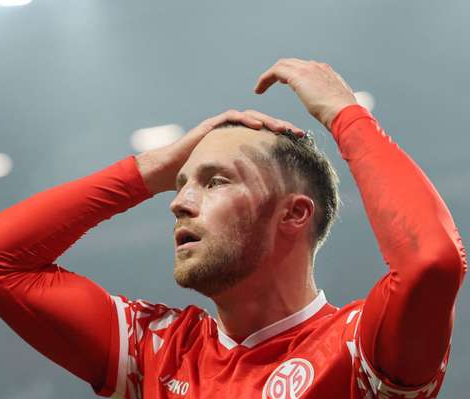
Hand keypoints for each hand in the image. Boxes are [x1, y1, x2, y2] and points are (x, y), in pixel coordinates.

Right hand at [135, 109, 304, 194]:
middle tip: (300, 134)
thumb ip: (238, 191)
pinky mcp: (211, 125)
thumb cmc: (194, 181)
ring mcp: (222, 127)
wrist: (167, 171)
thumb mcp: (222, 187)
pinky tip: (258, 126)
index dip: (283, 141)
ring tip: (283, 128)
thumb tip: (261, 210)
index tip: (301, 147)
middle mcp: (232, 133)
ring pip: (251, 118)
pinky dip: (245, 120)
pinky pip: (231, 117)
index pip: (265, 139)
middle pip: (263, 125)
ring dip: (268, 121)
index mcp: (238, 146)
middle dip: (282, 128)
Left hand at [254, 59, 358, 130]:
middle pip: (291, 63)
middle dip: (278, 73)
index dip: (292, 74)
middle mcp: (316, 67)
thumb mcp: (336, 106)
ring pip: (282, 65)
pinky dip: (265, 79)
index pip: (305, 68)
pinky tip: (259, 91)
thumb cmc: (342, 116)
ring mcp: (308, 69)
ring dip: (269, 76)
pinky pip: (275, 71)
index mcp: (327, 72)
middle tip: (267, 85)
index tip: (284, 83)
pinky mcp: (298, 76)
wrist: (345, 113)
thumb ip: (329, 102)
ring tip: (260, 89)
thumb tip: (328, 109)